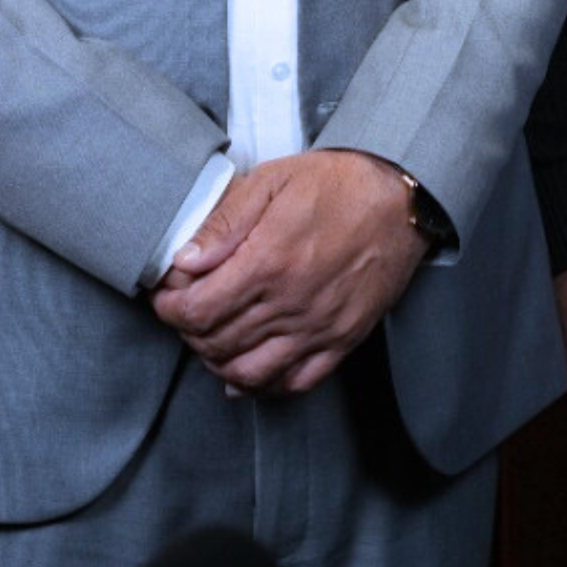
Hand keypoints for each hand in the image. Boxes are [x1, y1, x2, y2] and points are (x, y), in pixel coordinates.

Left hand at [151, 150, 427, 394]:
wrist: (401, 198)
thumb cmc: (338, 184)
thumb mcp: (274, 180)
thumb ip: (226, 220)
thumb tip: (185, 259)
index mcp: (268, 261)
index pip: (197, 309)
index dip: (169, 308)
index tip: (166, 297)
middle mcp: (290, 303)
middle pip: (216, 343)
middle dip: (189, 332)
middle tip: (186, 312)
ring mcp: (317, 328)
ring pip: (248, 372)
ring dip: (218, 362)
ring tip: (212, 339)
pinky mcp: (342, 340)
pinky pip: (294, 383)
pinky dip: (263, 386)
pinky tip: (248, 372)